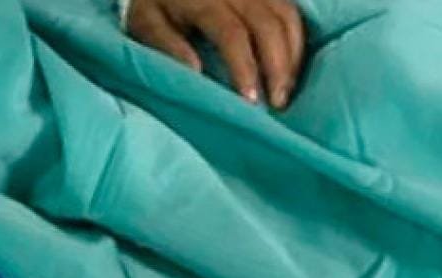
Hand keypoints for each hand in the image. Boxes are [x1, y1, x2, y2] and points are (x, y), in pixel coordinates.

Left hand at [125, 0, 304, 108]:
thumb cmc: (154, 6)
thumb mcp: (145, 23)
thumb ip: (166, 45)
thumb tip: (196, 72)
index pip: (232, 32)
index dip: (245, 68)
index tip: (251, 101)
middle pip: (267, 25)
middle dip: (278, 67)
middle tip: (278, 103)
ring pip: (286, 17)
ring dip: (292, 56)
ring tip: (286, 90)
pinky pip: (291, 13)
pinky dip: (296, 42)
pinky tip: (290, 68)